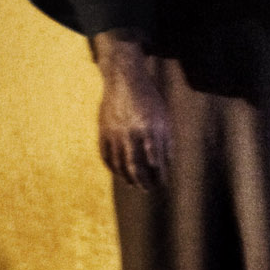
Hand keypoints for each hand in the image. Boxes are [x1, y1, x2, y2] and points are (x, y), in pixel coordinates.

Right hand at [93, 31, 170, 188]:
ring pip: (119, 164)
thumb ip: (166, 141)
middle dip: (143, 181)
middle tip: (148, 189)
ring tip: (133, 184)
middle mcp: (131, 133)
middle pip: (136, 166)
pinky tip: (118, 172)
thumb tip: (166, 164)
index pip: (156, 160)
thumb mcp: (164, 117)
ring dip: (126, 177)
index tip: (163, 183)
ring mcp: (114, 133)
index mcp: (150, 129)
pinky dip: (111, 166)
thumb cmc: (149, 99)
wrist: (124, 80)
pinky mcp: (103, 131)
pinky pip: (105, 155)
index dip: (159, 175)